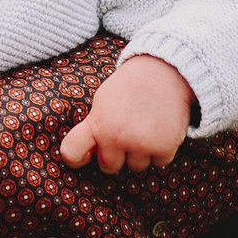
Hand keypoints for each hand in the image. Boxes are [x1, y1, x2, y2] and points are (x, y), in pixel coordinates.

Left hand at [60, 54, 192, 172]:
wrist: (166, 71)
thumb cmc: (131, 85)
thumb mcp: (103, 100)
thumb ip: (95, 126)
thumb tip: (91, 154)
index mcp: (96, 124)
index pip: (71, 152)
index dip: (75, 159)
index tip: (85, 157)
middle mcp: (115, 138)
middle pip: (109, 166)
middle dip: (117, 155)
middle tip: (128, 133)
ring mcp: (140, 145)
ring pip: (137, 166)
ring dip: (142, 153)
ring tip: (147, 127)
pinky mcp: (164, 148)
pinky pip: (159, 162)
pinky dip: (162, 150)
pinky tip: (162, 129)